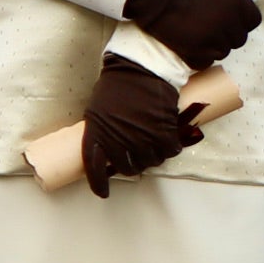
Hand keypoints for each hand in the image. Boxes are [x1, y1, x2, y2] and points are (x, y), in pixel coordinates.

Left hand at [81, 54, 203, 198]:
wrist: (140, 70)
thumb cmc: (117, 86)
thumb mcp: (98, 108)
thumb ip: (102, 130)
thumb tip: (108, 146)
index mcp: (97, 133)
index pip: (94, 166)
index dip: (98, 182)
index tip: (102, 192)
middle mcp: (118, 140)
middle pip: (127, 168)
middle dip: (131, 167)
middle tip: (136, 159)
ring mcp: (141, 137)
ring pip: (150, 162)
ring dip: (152, 158)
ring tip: (151, 147)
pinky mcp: (163, 132)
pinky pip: (169, 151)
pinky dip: (169, 149)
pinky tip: (167, 142)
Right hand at [124, 0, 263, 72]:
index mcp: (240, 3)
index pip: (252, 22)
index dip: (238, 17)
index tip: (222, 11)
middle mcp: (230, 23)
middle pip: (238, 38)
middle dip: (225, 31)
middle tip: (205, 19)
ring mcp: (211, 38)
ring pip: (222, 51)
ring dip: (211, 44)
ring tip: (195, 30)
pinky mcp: (192, 50)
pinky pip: (204, 62)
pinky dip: (197, 56)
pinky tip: (187, 42)